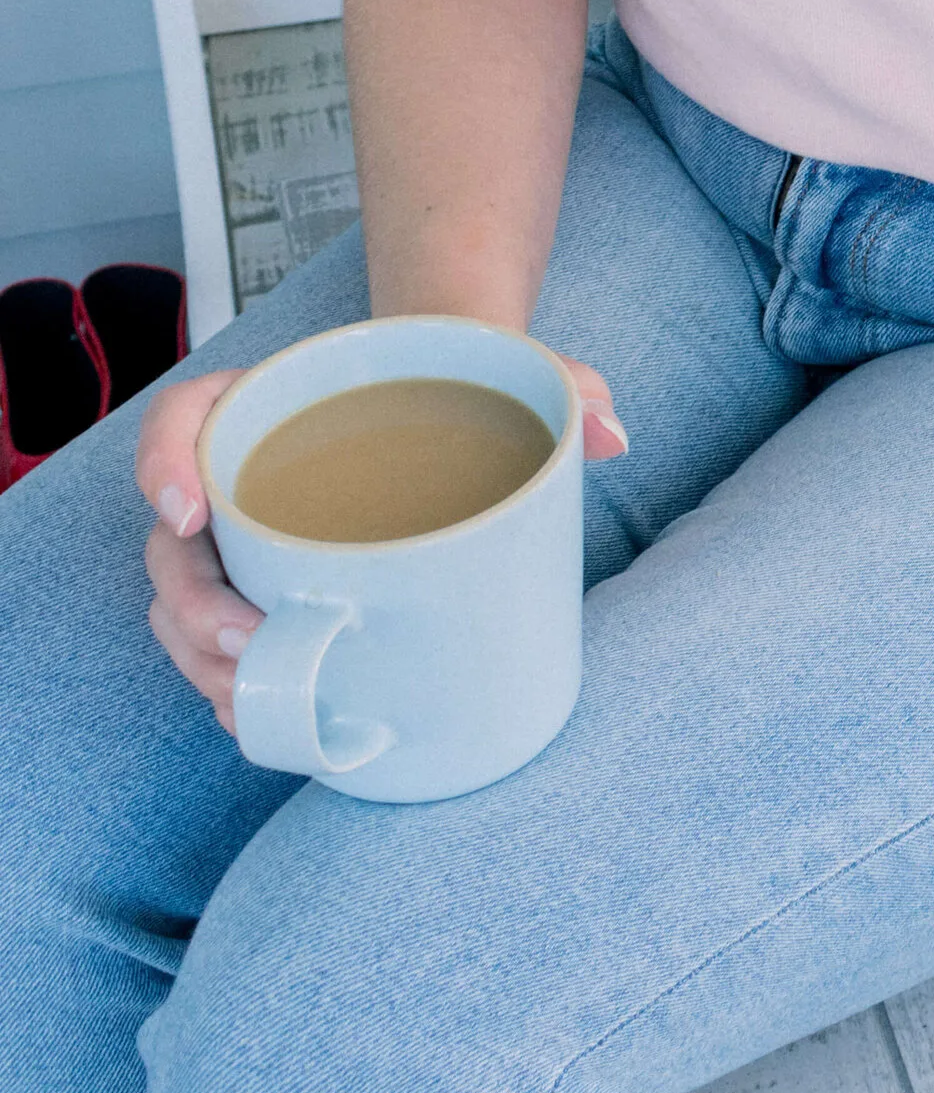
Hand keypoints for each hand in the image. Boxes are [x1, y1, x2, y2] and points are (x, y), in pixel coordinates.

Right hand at [136, 351, 627, 735]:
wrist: (459, 407)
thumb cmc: (465, 389)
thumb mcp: (515, 373)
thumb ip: (566, 384)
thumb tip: (611, 434)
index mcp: (276, 401)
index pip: (186, 417)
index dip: (164, 461)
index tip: (190, 509)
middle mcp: (243, 470)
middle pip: (175, 539)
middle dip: (193, 604)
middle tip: (248, 642)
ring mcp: (248, 538)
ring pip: (184, 602)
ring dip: (201, 660)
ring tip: (252, 699)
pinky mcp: (269, 588)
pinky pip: (217, 639)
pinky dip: (227, 682)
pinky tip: (260, 719)